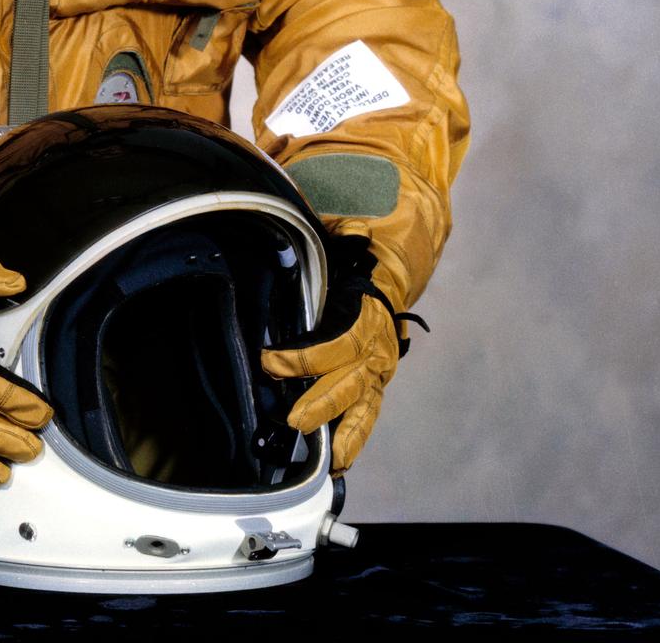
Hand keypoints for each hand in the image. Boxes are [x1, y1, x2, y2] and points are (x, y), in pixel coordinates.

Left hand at [260, 232, 419, 472]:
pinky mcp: (374, 384)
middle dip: (321, 401)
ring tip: (326, 457)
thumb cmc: (352, 250)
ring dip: (344, 431)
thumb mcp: (336, 231)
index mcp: (366, 309)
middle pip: (350, 380)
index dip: (306, 355)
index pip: (338, 340)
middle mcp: (377, 345)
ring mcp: (378, 369)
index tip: (270, 359)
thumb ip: (317, 223)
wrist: (388, 267)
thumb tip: (284, 198)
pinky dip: (354, 439)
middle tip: (291, 418)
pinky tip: (337, 462)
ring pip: (363, 405)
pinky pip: (367, 415)